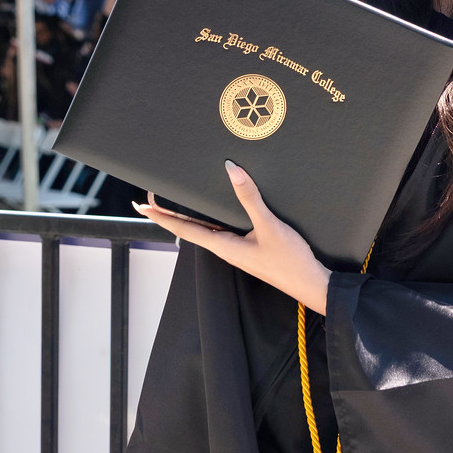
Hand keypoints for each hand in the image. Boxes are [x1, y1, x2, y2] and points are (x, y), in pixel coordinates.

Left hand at [136, 161, 332, 313]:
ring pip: (204, 229)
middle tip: (150, 199)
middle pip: (188, 228)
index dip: (161, 216)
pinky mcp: (247, 248)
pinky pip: (221, 230)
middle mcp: (224, 248)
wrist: (311, 283)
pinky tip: (213, 210)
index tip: (141, 206)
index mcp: (223, 246)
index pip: (183, 228)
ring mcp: (235, 249)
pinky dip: (208, 218)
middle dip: (168, 214)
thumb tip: (231, 169)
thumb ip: (250, 198)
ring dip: (186, 216)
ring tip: (173, 202)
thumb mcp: (269, 226)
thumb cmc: (290, 261)